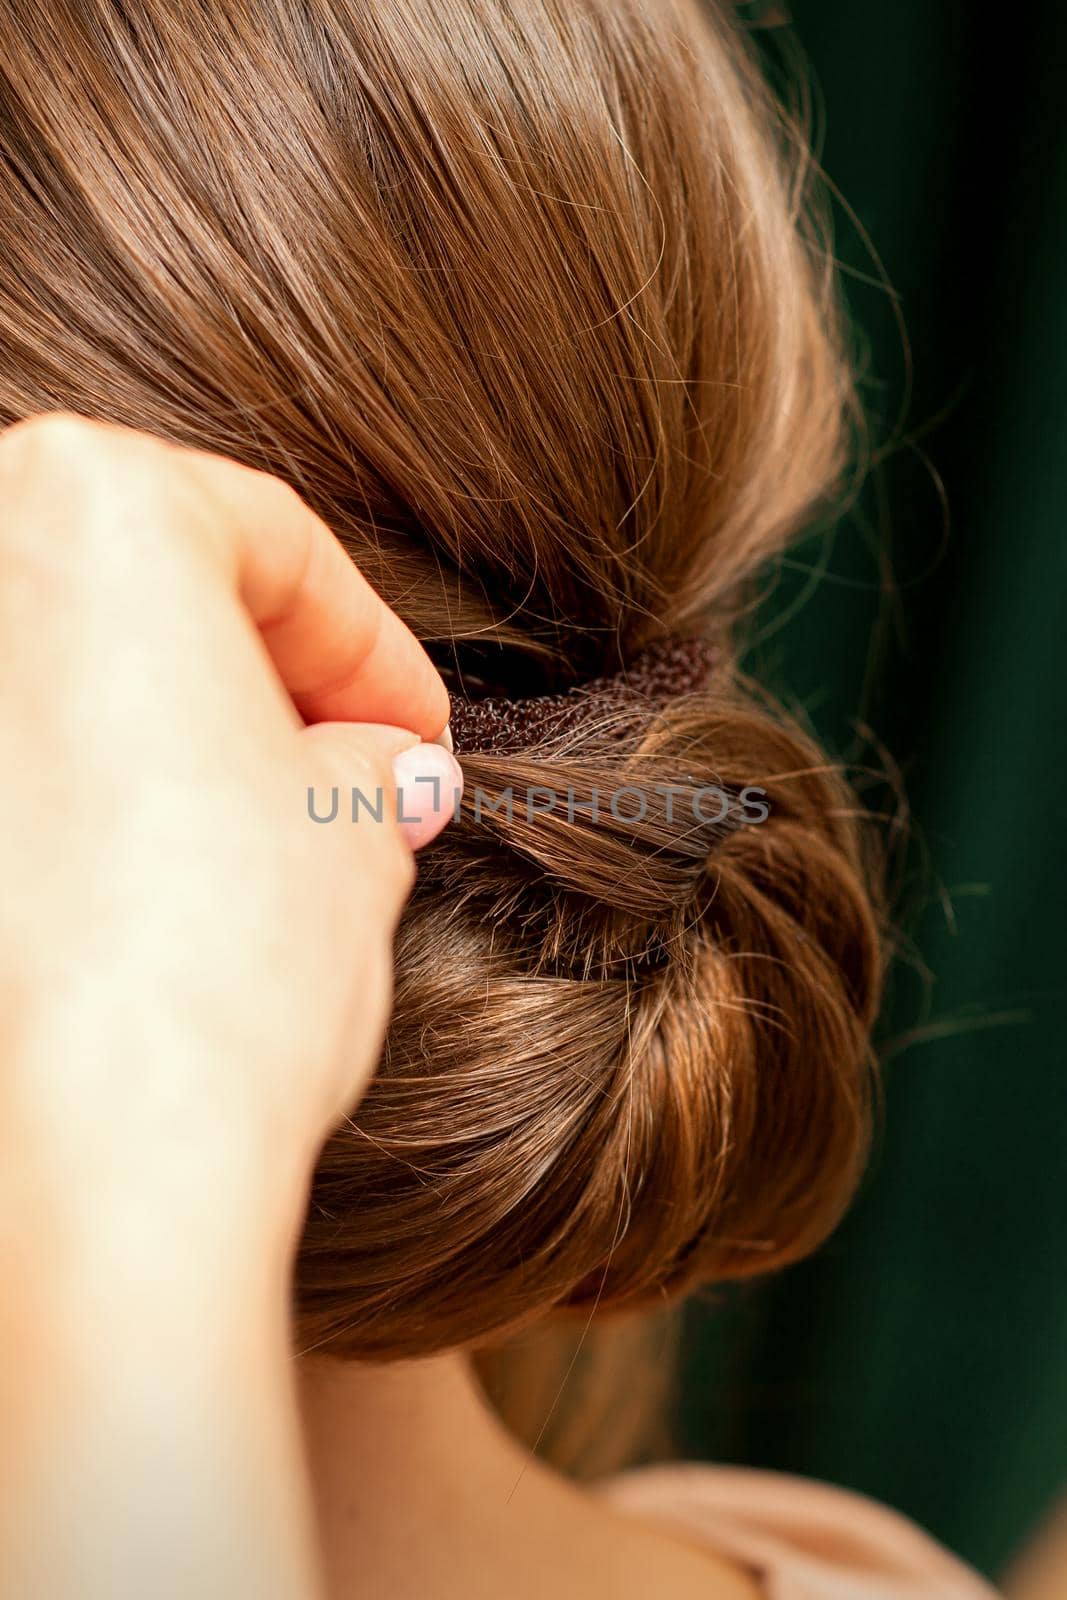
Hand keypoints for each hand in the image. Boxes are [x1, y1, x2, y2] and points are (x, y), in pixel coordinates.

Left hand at [0, 411, 460, 1225]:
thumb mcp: (353, 829)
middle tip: (346, 771)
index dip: (369, 649)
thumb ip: (366, 761)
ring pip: (57, 683)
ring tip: (252, 841)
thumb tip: (380, 768)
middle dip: (259, 683)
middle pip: (143, 593)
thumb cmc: (217, 963)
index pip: (272, 543)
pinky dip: (64, 811)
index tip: (413, 730)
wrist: (78, 1169)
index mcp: (94, 503)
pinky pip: (3, 779)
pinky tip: (132, 894)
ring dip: (158, 744)